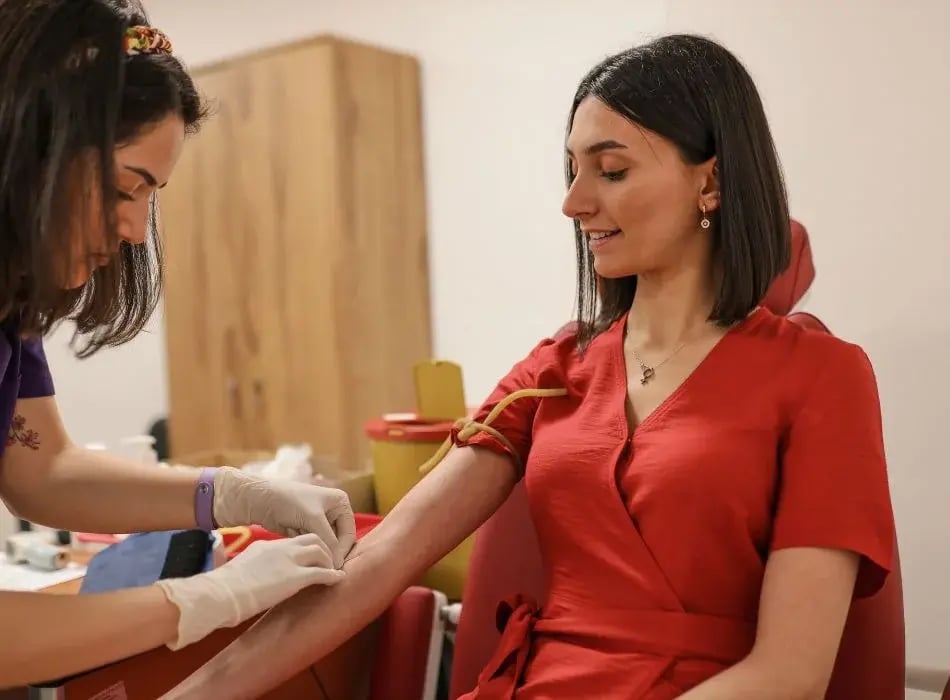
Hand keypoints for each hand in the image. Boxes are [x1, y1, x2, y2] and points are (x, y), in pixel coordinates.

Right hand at [155, 534, 344, 649]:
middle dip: (324, 549)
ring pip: (321, 551)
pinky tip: (339, 580)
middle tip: (329, 562)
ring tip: (334, 571)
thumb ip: (251, 571)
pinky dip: (333, 576)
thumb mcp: (239, 571)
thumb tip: (248, 582)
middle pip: (312, 539)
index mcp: (266, 546)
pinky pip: (323, 573)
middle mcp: (281, 549)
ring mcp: (290, 561)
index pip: (292, 541)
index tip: (311, 558)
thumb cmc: (222, 589)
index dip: (305, 549)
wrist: (220, 593)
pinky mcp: (296, 577)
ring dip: (330, 561)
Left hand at [212, 467, 355, 566]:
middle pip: (338, 540)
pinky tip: (301, 557)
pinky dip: (306, 550)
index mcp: (340, 503)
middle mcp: (333, 511)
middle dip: (329, 553)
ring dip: (316, 552)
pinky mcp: (305, 529)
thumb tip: (337, 565)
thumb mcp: (313, 519)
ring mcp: (319, 521)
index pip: (348, 533)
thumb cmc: (289, 501)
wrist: (260, 498)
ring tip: (310, 563)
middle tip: (322, 569)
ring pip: (324, 545)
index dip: (342, 551)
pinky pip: (312, 545)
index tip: (333, 568)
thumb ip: (328, 541)